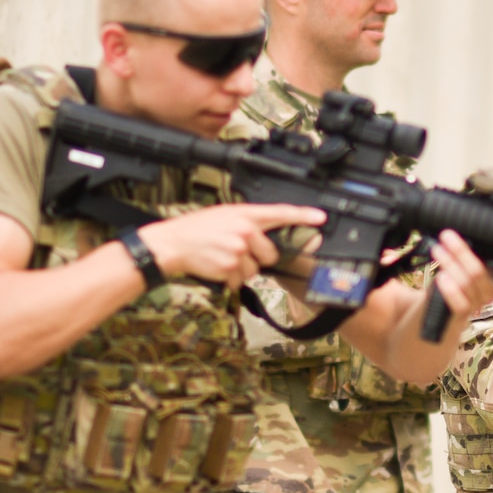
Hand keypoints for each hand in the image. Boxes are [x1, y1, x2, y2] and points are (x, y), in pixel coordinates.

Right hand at [139, 204, 325, 286]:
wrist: (172, 243)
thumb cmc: (197, 230)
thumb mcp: (224, 216)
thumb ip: (248, 223)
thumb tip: (267, 237)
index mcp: (244, 214)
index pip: (280, 213)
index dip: (303, 216)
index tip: (320, 218)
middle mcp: (245, 230)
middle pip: (270, 253)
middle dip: (258, 257)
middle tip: (235, 250)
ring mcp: (239, 249)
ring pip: (255, 269)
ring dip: (240, 268)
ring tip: (221, 256)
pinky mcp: (231, 267)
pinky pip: (240, 279)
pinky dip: (230, 277)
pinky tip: (216, 265)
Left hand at [425, 232, 492, 321]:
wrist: (430, 313)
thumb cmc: (447, 283)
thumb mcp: (461, 262)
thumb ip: (469, 251)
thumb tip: (465, 231)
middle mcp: (488, 294)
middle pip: (481, 273)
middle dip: (461, 252)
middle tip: (447, 237)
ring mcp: (475, 305)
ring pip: (468, 284)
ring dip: (450, 264)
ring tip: (438, 250)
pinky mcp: (460, 316)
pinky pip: (461, 304)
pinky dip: (451, 289)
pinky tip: (441, 276)